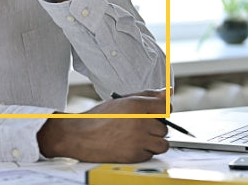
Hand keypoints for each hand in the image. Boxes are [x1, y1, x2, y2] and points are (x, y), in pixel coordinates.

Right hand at [37, 89, 169, 162]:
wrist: (79, 136)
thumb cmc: (99, 118)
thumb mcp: (121, 101)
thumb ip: (146, 96)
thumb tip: (167, 91)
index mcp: (136, 105)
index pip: (165, 107)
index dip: (161, 111)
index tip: (156, 114)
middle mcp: (140, 122)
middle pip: (164, 128)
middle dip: (154, 128)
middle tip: (139, 127)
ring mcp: (138, 140)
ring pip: (162, 144)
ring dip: (153, 142)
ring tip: (138, 138)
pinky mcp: (135, 155)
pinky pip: (150, 155)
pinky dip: (143, 152)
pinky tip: (130, 146)